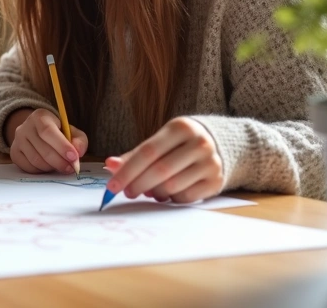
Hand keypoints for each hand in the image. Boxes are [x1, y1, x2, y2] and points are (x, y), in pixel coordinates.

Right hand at [8, 108, 87, 173]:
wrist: (35, 132)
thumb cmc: (56, 132)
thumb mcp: (70, 131)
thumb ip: (79, 140)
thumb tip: (78, 152)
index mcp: (40, 117)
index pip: (48, 131)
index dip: (62, 146)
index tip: (74, 157)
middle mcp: (25, 127)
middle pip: (43, 148)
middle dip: (60, 161)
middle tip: (71, 168)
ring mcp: (17, 141)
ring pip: (36, 160)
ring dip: (52, 167)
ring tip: (61, 167)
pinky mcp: (14, 153)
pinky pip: (29, 167)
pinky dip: (42, 170)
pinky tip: (49, 167)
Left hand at [104, 117, 224, 203]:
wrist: (216, 144)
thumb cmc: (178, 144)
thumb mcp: (158, 142)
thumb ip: (134, 155)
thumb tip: (110, 165)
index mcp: (181, 128)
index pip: (148, 152)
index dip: (128, 171)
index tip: (112, 186)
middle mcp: (199, 143)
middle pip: (160, 170)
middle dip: (138, 184)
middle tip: (127, 193)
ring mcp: (211, 163)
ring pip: (172, 186)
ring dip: (154, 193)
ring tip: (147, 191)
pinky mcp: (216, 181)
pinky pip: (186, 197)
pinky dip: (170, 198)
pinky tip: (166, 193)